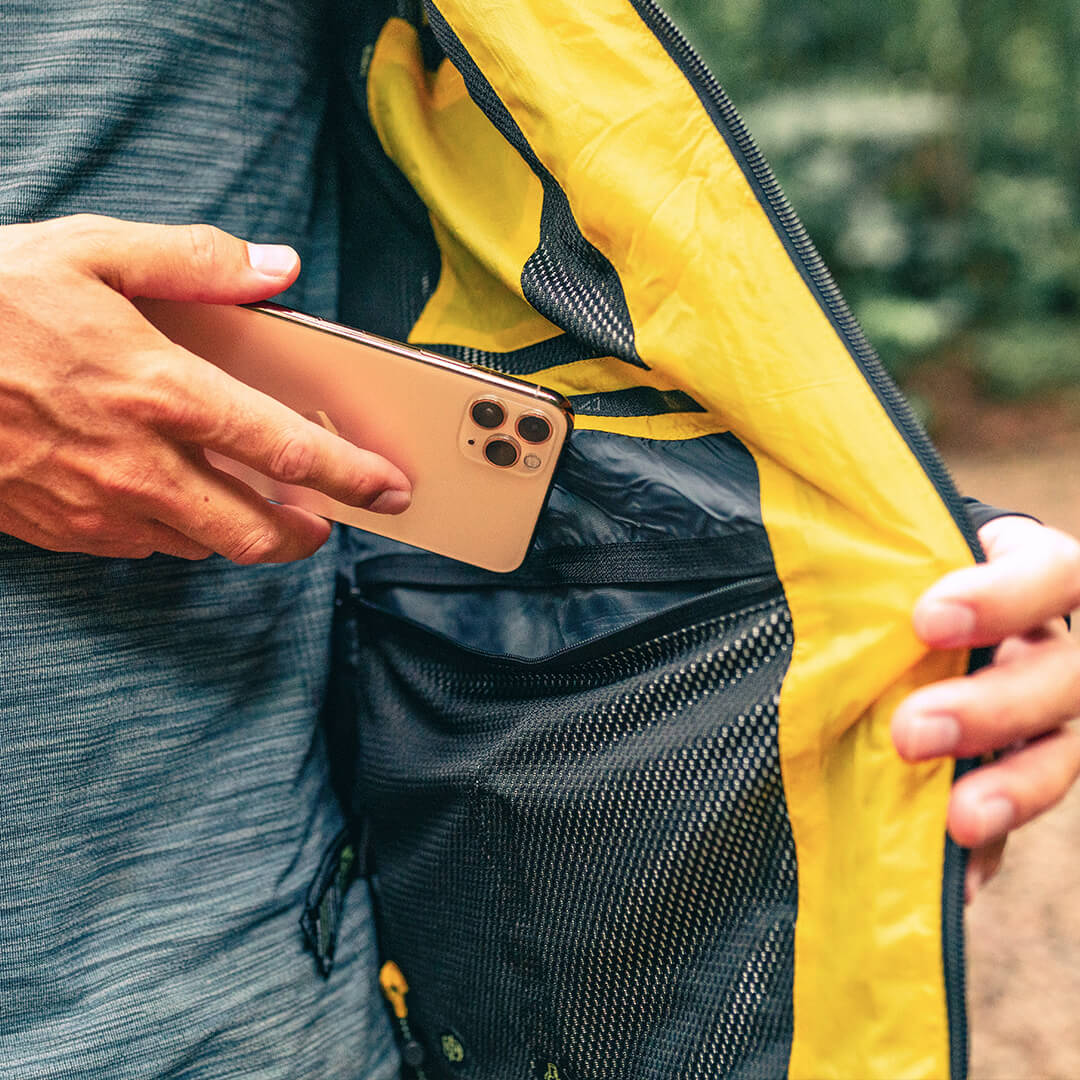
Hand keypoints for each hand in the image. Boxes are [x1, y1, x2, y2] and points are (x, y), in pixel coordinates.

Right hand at [0, 215, 410, 562]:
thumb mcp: (90, 251)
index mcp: (162, 390)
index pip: (289, 451)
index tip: (390, 490)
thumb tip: (278, 268)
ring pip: (201, 548)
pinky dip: (174, 532)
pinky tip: (171, 496)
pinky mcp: (61, 530)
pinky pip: (141, 549)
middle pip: (255, 533)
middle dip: (305, 536)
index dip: (353, 477)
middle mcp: (139, 463)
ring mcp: (97, 507)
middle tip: (326, 521)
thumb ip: (195, 261)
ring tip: (253, 503)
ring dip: (239, 533)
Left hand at [892, 515, 1079, 897]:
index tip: (925, 621)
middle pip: (1064, 677)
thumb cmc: (890, 569)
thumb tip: (805, 564)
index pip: (1054, 574)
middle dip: (992, 709)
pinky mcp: (1018, 774)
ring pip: (1060, 753)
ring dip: (1013, 791)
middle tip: (912, 732)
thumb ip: (872, 567)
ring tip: (959, 823)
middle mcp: (1048, 646)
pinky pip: (1017, 817)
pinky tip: (956, 879)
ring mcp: (1045, 716)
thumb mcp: (888, 554)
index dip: (1005, 598)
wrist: (890, 613)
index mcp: (1027, 571)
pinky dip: (990, 851)